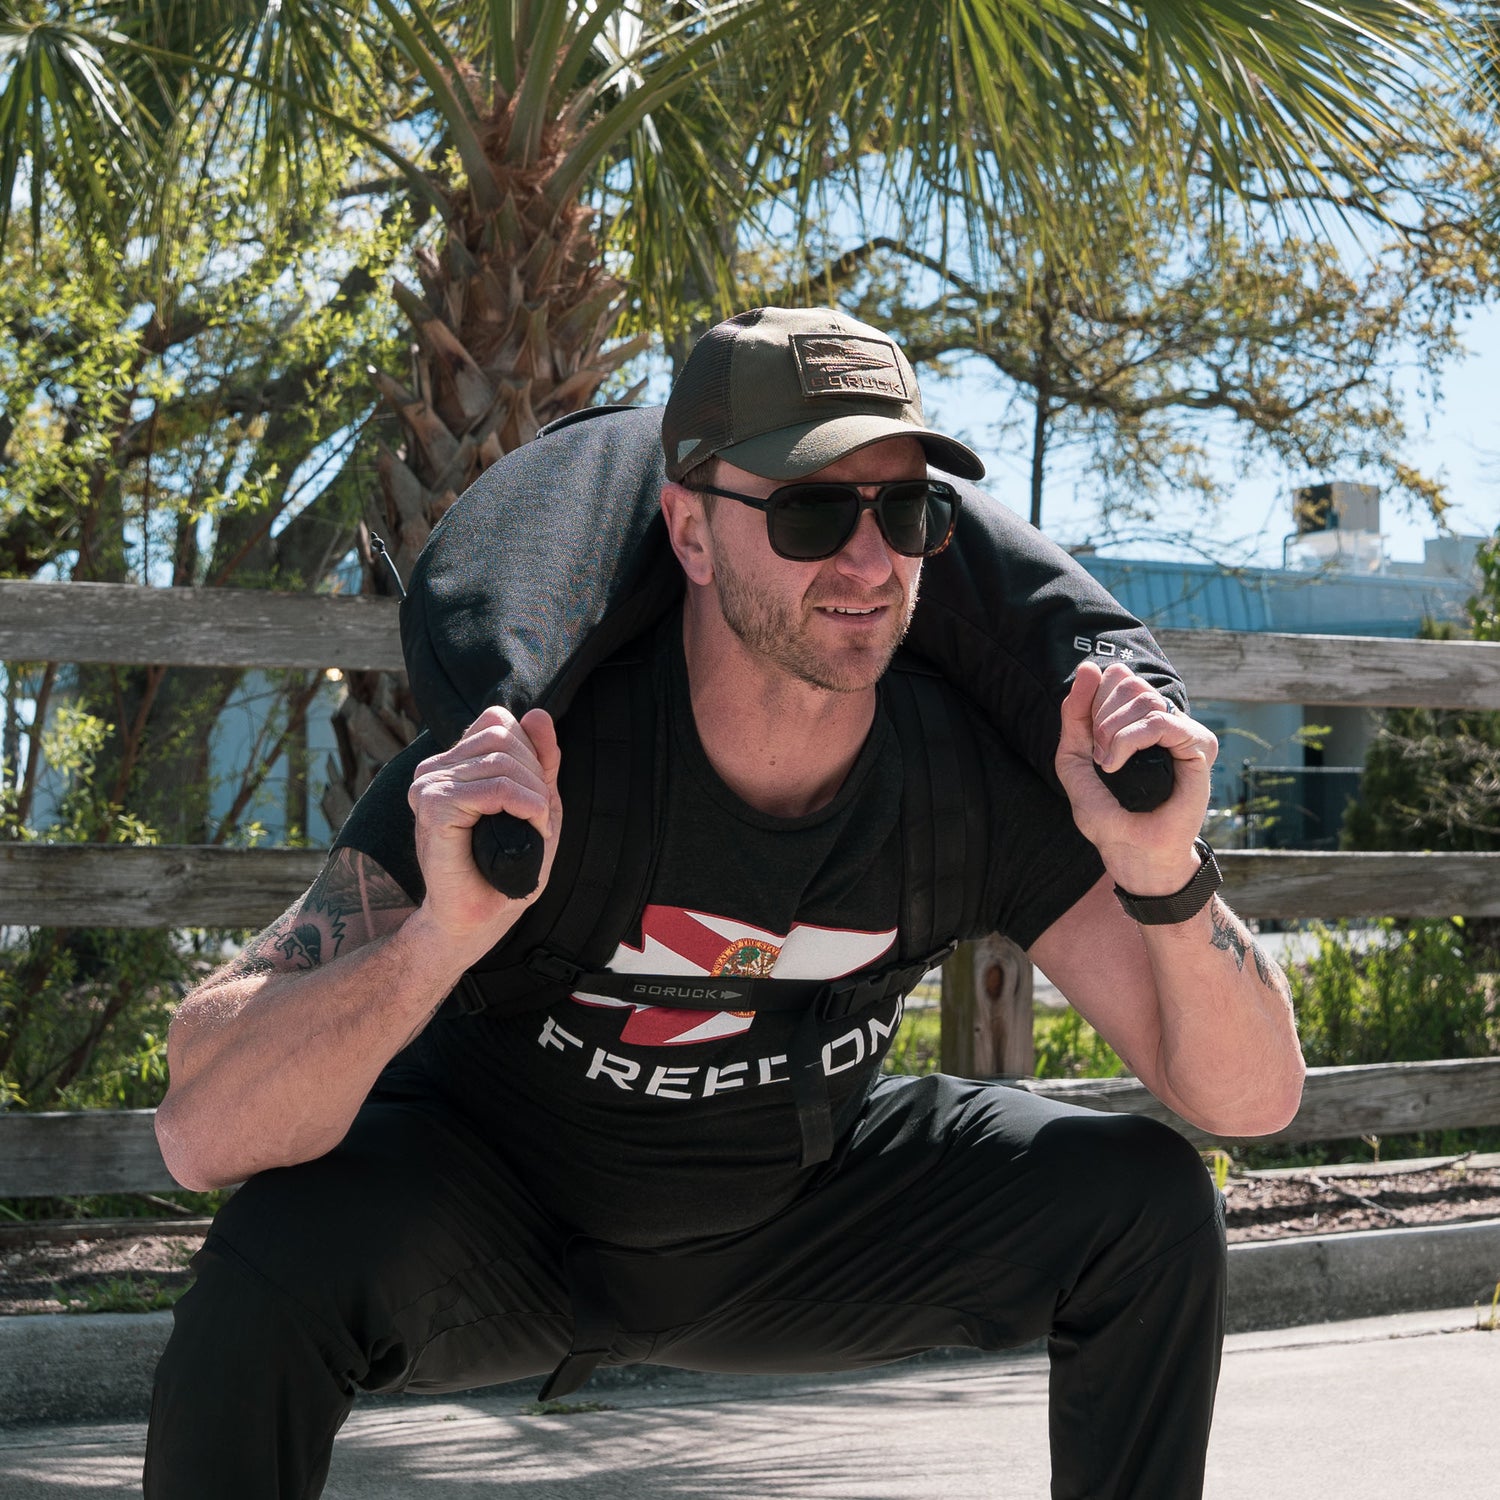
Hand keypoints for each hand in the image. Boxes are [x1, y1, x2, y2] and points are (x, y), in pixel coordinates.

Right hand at [407, 706, 562, 960]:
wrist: (477, 919)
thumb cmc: (506, 867)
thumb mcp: (535, 804)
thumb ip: (539, 760)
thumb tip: (537, 713)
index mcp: (451, 763)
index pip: (497, 721)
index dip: (529, 752)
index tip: (536, 795)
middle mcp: (433, 769)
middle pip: (503, 736)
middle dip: (537, 775)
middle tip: (539, 818)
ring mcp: (428, 785)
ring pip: (502, 761)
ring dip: (535, 796)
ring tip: (536, 828)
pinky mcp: (434, 807)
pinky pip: (495, 788)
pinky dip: (526, 807)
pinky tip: (531, 828)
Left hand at [1055, 662, 1216, 894]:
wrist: (1134, 855)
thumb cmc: (1108, 815)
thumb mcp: (1074, 762)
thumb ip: (1075, 718)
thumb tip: (1090, 667)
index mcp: (1136, 719)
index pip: (1117, 676)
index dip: (1093, 695)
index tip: (1087, 736)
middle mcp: (1161, 720)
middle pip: (1128, 680)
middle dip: (1099, 714)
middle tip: (1097, 755)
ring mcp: (1181, 732)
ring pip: (1144, 697)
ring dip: (1111, 731)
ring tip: (1106, 764)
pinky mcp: (1198, 747)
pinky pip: (1160, 721)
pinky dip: (1129, 740)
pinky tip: (1115, 764)